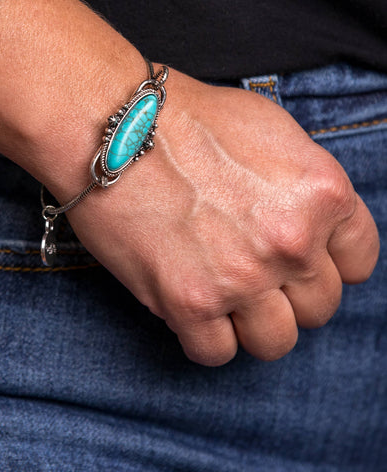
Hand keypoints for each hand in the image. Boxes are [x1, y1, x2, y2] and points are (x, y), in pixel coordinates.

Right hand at [0, 0, 379, 365]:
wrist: (112, 125)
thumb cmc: (186, 117)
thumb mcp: (272, 131)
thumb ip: (305, 186)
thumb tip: (313, 222)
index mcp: (322, 194)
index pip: (359, 262)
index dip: (329, 264)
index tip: (303, 263)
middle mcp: (292, 242)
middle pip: (320, 307)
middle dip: (289, 294)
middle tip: (253, 273)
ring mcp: (242, 278)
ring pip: (277, 342)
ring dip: (252, 325)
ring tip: (224, 298)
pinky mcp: (189, 303)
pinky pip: (217, 354)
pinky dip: (204, 337)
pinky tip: (190, 307)